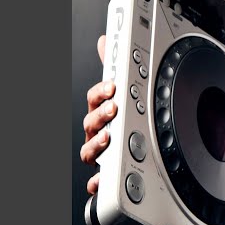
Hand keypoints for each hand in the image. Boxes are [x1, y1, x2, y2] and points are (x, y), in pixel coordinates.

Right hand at [79, 34, 115, 195]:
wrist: (135, 157)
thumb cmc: (122, 124)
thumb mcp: (122, 95)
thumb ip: (113, 66)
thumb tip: (105, 41)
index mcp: (102, 113)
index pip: (96, 99)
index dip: (101, 92)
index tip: (111, 86)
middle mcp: (98, 133)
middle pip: (90, 123)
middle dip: (100, 115)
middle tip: (113, 108)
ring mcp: (100, 154)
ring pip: (89, 150)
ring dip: (96, 144)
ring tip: (107, 139)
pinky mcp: (104, 175)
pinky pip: (98, 182)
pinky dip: (98, 183)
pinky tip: (100, 181)